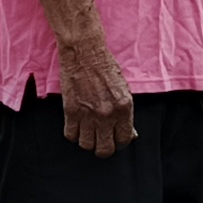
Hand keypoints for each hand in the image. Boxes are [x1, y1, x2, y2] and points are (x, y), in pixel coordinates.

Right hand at [57, 32, 136, 156]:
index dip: (120, 143)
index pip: (124, 140)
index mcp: (124, 108)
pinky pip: (71, 135)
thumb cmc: (105, 68)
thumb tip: (131, 134)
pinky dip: (73, 134)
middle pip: (105, 149)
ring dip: (87, 141)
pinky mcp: (71, 111)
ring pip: (86, 145)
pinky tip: (77, 126)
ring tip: (88, 133)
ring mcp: (88, 114)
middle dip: (104, 148)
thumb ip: (126, 114)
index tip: (115, 139)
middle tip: (102, 141)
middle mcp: (107, 114)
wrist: (85, 53)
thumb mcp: (124, 90)